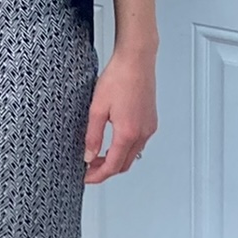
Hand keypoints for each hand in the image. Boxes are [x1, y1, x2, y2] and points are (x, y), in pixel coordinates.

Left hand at [83, 45, 156, 183]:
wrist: (136, 60)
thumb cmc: (118, 78)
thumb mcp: (97, 108)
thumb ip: (92, 136)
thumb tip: (88, 156)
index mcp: (128, 133)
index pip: (112, 166)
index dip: (97, 176)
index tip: (86, 178)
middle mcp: (142, 134)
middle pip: (124, 164)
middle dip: (105, 170)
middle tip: (88, 168)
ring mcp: (149, 127)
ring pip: (132, 155)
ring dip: (116, 160)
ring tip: (97, 155)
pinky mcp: (151, 121)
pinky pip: (139, 143)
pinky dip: (125, 149)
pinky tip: (113, 142)